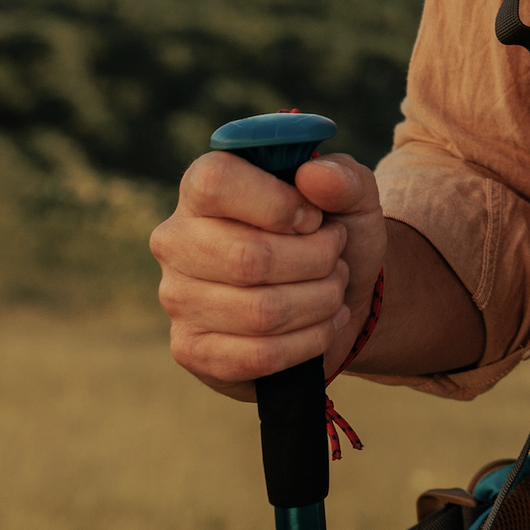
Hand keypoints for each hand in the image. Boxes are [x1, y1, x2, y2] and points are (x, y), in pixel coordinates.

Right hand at [150, 151, 384, 401]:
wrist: (340, 294)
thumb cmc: (332, 233)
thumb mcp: (352, 196)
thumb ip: (343, 177)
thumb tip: (315, 175)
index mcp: (202, 187)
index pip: (215, 183)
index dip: (277, 203)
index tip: (313, 218)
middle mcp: (177, 240)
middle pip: (247, 258)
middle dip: (316, 260)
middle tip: (335, 255)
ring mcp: (178, 298)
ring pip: (260, 311)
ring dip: (320, 299)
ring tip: (334, 286)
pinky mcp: (191, 349)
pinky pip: (259, 354)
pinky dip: (310, 339)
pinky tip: (325, 323)